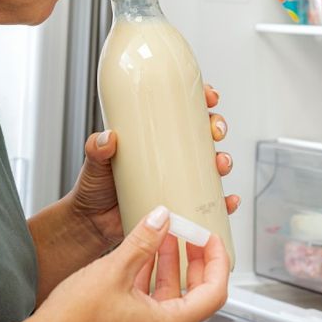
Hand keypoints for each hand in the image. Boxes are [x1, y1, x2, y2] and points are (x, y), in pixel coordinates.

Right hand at [30, 206, 229, 321]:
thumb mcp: (113, 271)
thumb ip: (142, 241)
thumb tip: (162, 218)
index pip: (214, 292)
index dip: (217, 259)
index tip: (210, 237)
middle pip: (197, 293)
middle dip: (195, 258)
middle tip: (191, 232)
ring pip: (172, 294)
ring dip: (171, 262)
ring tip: (165, 233)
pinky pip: (151, 298)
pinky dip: (152, 273)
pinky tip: (142, 252)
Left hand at [69, 84, 238, 246]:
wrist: (93, 225)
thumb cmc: (94, 188)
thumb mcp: (94, 162)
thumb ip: (97, 148)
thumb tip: (108, 138)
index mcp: (153, 136)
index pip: (182, 110)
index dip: (200, 99)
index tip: (209, 97)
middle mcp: (170, 154)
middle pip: (204, 133)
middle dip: (217, 127)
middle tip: (215, 131)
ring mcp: (178, 179)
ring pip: (212, 164)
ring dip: (223, 161)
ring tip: (220, 165)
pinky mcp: (182, 204)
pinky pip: (211, 202)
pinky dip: (224, 201)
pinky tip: (229, 201)